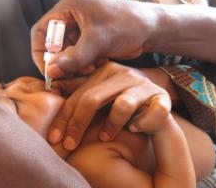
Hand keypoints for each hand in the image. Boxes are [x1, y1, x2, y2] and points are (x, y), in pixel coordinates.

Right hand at [31, 0, 159, 77]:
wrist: (153, 29)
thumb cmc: (127, 24)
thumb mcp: (98, 41)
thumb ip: (74, 57)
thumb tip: (51, 71)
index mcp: (69, 7)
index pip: (42, 30)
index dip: (40, 51)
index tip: (47, 69)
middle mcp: (72, 16)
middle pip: (54, 44)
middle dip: (61, 60)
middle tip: (70, 74)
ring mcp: (82, 29)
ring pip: (66, 53)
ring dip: (74, 65)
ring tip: (89, 69)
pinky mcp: (91, 40)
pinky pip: (78, 56)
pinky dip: (84, 64)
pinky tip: (96, 65)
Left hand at [48, 62, 172, 150]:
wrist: (154, 93)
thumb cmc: (120, 93)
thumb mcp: (98, 88)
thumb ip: (77, 87)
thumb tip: (52, 87)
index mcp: (105, 70)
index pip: (79, 94)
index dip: (64, 117)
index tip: (54, 138)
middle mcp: (124, 74)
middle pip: (94, 98)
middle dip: (78, 124)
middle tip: (69, 145)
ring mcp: (144, 86)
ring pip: (123, 104)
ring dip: (111, 124)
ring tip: (104, 137)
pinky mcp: (162, 99)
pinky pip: (155, 112)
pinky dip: (144, 123)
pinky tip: (135, 129)